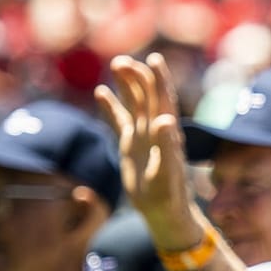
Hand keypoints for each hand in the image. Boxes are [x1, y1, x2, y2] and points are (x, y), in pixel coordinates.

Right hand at [95, 53, 210, 250]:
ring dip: (127, 85)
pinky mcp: (131, 145)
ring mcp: (143, 135)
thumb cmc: (168, 193)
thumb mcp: (166, 171)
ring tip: (117, 64)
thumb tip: (164, 119)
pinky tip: (101, 92)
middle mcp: (155, 129)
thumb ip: (166, 145)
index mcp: (167, 132)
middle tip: (121, 62)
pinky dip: (112, 107)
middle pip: (147, 96)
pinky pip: (119, 120)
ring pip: (134, 103)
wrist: (163, 210)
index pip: (163, 99)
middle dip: (137, 77)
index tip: (154, 59)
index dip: (159, 79)